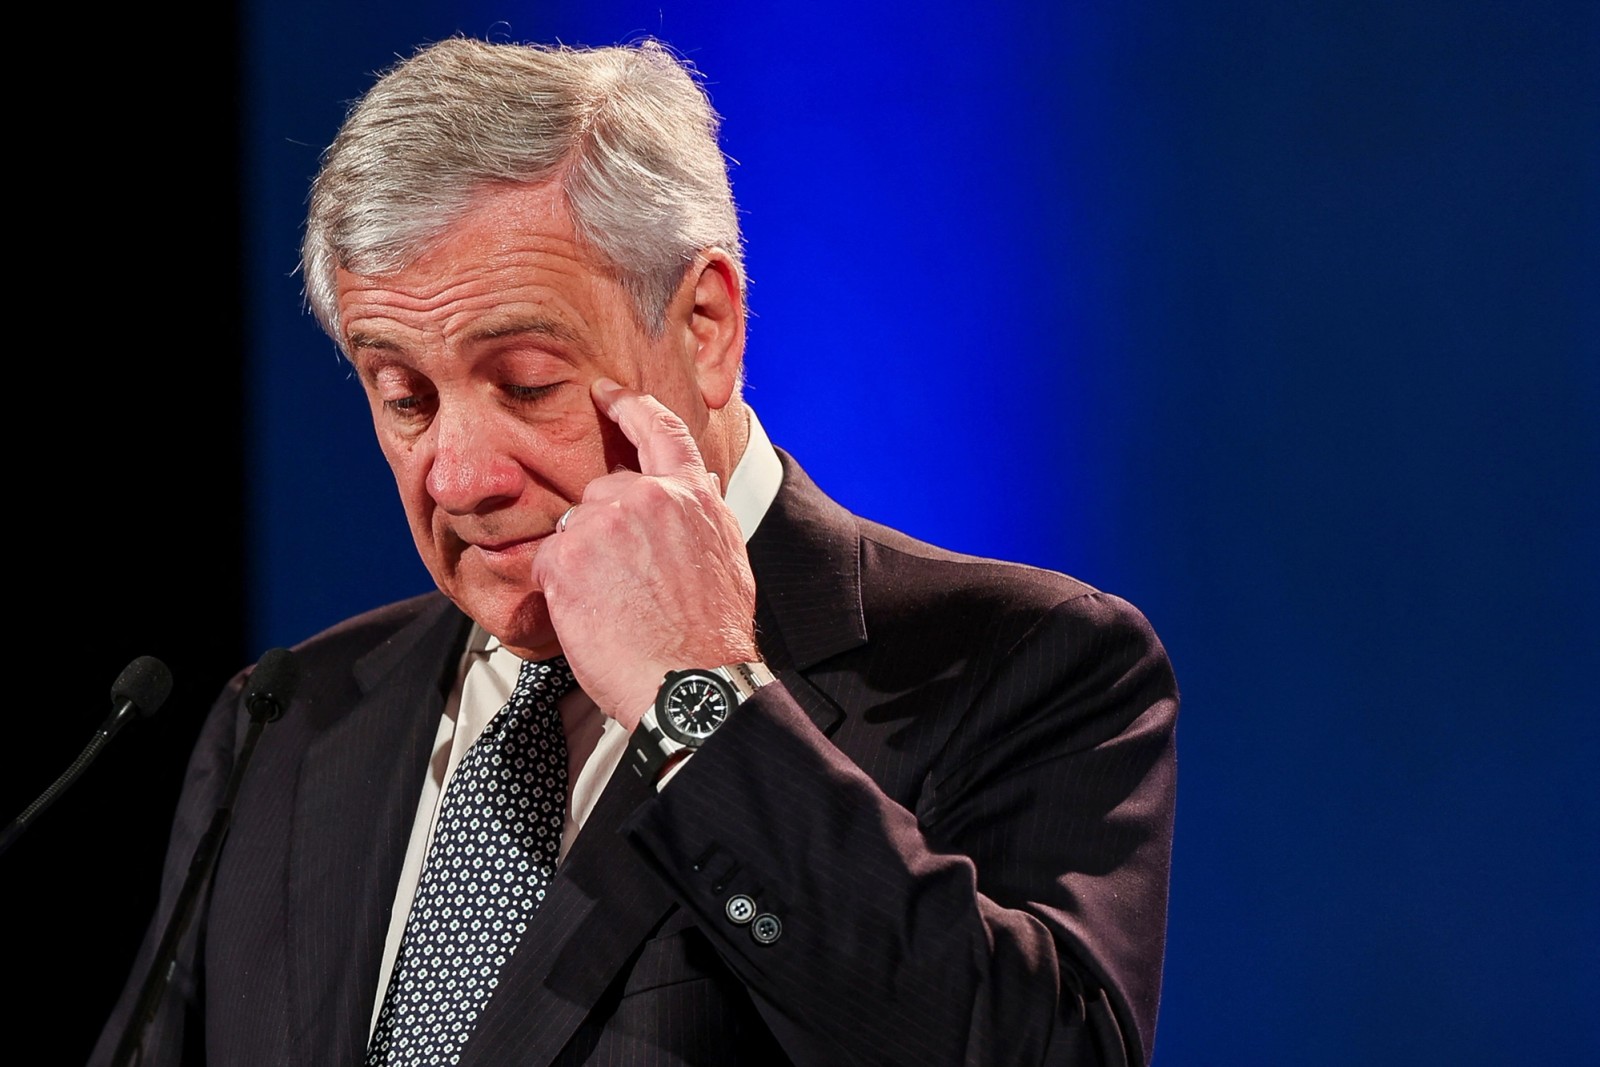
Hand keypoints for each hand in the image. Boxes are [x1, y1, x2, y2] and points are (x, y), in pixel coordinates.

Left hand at [531, 378, 758, 728]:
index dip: (629, 406)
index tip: (606, 393)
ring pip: (574, 528)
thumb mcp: (726, 558)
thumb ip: (699, 516)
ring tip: (614, 606)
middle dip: (604, 531)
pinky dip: (559, 589)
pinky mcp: (566, 557)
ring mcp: (603, 523)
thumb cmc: (710, 637)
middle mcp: (649, 498)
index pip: (660, 430)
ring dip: (583, 562)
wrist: (688, 683)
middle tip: (622, 582)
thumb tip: (692, 491)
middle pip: (604, 492)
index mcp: (693, 496)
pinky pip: (547, 562)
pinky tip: (591, 616)